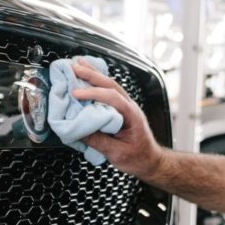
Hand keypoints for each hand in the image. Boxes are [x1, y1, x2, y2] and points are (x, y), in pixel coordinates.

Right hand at [69, 60, 162, 177]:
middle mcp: (130, 106)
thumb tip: (78, 130)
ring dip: (94, 74)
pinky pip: (109, 90)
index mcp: (132, 116)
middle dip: (91, 75)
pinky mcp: (121, 109)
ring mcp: (126, 106)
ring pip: (110, 84)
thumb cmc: (138, 157)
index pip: (113, 98)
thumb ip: (98, 141)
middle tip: (73, 67)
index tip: (76, 94)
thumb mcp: (117, 153)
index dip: (93, 94)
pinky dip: (97, 82)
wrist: (150, 160)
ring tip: (78, 64)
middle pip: (111, 85)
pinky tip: (88, 75)